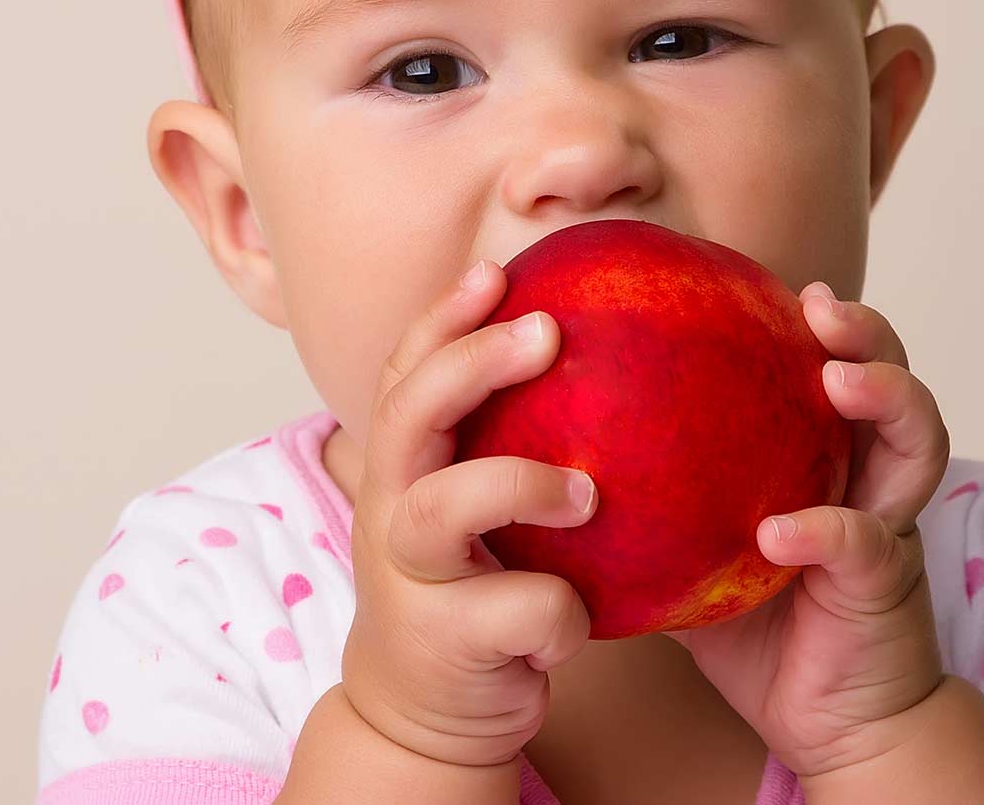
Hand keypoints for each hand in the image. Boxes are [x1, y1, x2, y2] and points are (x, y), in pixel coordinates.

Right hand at [334, 259, 597, 769]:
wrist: (423, 711)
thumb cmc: (469, 582)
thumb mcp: (469, 505)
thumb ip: (503, 443)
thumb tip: (594, 353)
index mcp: (401, 465)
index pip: (405, 371)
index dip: (443, 316)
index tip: (495, 271)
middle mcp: (389, 509)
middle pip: (408, 414)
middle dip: (472, 362)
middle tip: (546, 331)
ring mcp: (407, 577)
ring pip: (445, 508)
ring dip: (522, 484)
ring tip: (589, 492)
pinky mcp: (445, 642)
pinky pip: (522, 609)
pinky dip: (565, 612)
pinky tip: (579, 617)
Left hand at [663, 283, 952, 781]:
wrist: (828, 722)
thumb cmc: (755, 625)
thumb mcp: (690, 546)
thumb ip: (645, 498)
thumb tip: (545, 451)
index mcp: (823, 455)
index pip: (829, 366)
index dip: (814, 319)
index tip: (769, 282)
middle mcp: (867, 476)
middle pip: (891, 379)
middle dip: (865, 333)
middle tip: (818, 307)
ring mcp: (886, 525)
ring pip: (914, 443)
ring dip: (882, 398)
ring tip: (835, 379)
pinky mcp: (884, 585)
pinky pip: (863, 545)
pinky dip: (824, 529)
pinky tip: (778, 531)